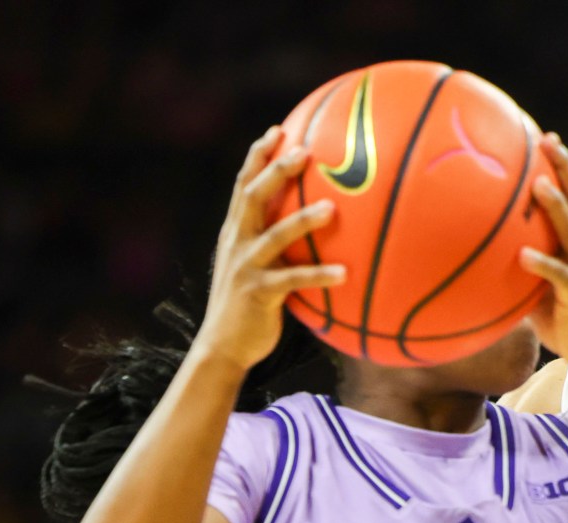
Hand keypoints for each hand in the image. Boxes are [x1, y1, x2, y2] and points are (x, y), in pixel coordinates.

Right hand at [196, 126, 345, 371]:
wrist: (223, 346)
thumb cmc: (249, 306)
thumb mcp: (256, 267)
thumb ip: (276, 245)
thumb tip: (313, 228)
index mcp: (235, 232)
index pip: (243, 185)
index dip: (258, 156)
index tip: (277, 130)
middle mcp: (236, 243)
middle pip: (253, 196)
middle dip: (276, 170)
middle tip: (304, 149)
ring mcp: (246, 267)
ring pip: (275, 235)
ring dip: (303, 220)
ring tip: (331, 208)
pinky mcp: (259, 293)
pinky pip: (293, 280)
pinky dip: (319, 276)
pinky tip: (345, 274)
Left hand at [519, 134, 567, 376]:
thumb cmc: (564, 322)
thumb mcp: (538, 289)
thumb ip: (520, 268)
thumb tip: (482, 255)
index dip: (562, 169)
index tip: (546, 139)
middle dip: (564, 170)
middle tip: (547, 141)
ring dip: (556, 208)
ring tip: (538, 185)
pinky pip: (560, 277)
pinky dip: (542, 265)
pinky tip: (523, 255)